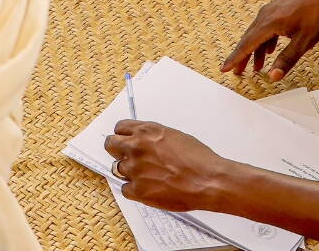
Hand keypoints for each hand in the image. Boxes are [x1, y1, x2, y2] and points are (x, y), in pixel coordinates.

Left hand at [105, 120, 234, 212]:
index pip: (119, 128)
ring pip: (116, 168)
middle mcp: (136, 148)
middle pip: (110, 145)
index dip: (123, 135)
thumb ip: (153, 138)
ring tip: (145, 175)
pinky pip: (125, 189)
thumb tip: (144, 142)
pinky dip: (133, 189)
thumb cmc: (198, 159)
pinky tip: (148, 188)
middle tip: (126, 156)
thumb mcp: (174, 136)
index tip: (125, 140)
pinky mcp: (138, 190)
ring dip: (127, 171)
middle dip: (117, 150)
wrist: (208, 180)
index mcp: (146, 131)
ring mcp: (135, 169)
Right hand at [221, 0, 318, 79]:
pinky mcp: (277, 8)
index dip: (235, 59)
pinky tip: (270, 49)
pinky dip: (265, 41)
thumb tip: (273, 77)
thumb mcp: (304, 41)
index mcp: (268, 24)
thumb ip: (287, 59)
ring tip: (256, 67)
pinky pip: (266, 27)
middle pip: (248, 39)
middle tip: (236, 71)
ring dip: (255, 51)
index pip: (247, 45)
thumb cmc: (316, 12)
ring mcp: (270, 10)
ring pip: (257, 34)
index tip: (224, 69)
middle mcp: (265, 16)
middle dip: (242, 57)